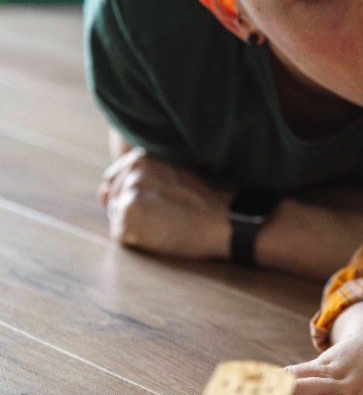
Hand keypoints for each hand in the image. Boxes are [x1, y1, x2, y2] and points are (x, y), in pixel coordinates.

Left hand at [98, 147, 231, 257]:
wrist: (228, 220)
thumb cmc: (211, 201)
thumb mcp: (179, 175)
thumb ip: (144, 177)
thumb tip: (102, 192)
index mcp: (144, 154)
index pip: (115, 178)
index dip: (134, 194)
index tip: (159, 203)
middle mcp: (132, 169)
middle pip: (113, 198)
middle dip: (133, 209)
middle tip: (169, 214)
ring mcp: (128, 192)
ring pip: (117, 217)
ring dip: (138, 225)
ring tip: (170, 223)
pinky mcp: (127, 217)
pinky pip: (123, 236)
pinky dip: (140, 240)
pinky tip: (165, 234)